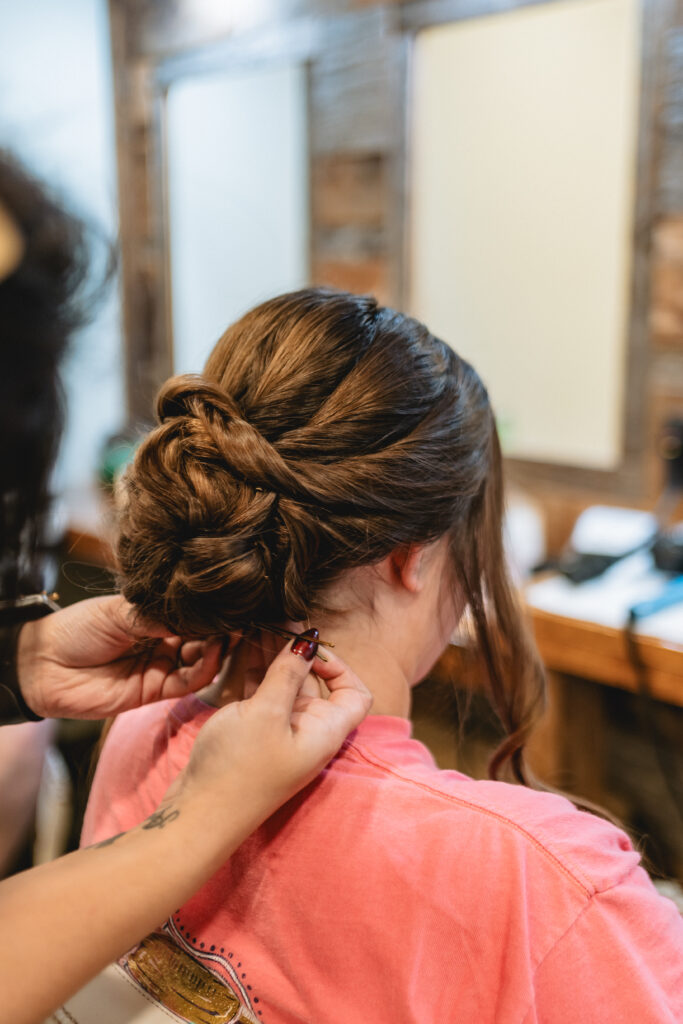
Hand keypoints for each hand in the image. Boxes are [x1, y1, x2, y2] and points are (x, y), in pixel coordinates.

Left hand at [16, 596, 222, 719]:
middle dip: (222, 630)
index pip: (192, 615)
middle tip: (238, 620)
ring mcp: (160, 666)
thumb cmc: (78, 629)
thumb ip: (161, 615)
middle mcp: (161, 641)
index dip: (212, 612)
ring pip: (201, 661)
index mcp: (153, 618)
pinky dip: (203, 671)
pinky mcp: (155, 691)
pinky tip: (212, 656)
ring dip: (217, 651)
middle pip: (203, 638)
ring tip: (227, 637)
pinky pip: (187, 683)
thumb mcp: (120, 612)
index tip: (233, 603)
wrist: (45, 665)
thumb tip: (202, 612)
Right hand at [175, 637, 372, 827]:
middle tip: (274, 620)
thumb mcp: (265, 713)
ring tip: (255, 624)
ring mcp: (281, 734)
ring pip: (284, 685)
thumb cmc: (237, 770)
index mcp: (325, 731)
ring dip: (272, 657)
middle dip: (297, 651)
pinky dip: (255, 672)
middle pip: (315, 683)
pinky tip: (241, 648)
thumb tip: (308, 639)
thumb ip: (288, 673)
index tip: (309, 649)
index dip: (339, 666)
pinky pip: (262, 695)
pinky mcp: (254, 735)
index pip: (355, 693)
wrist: (198, 816)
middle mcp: (309, 732)